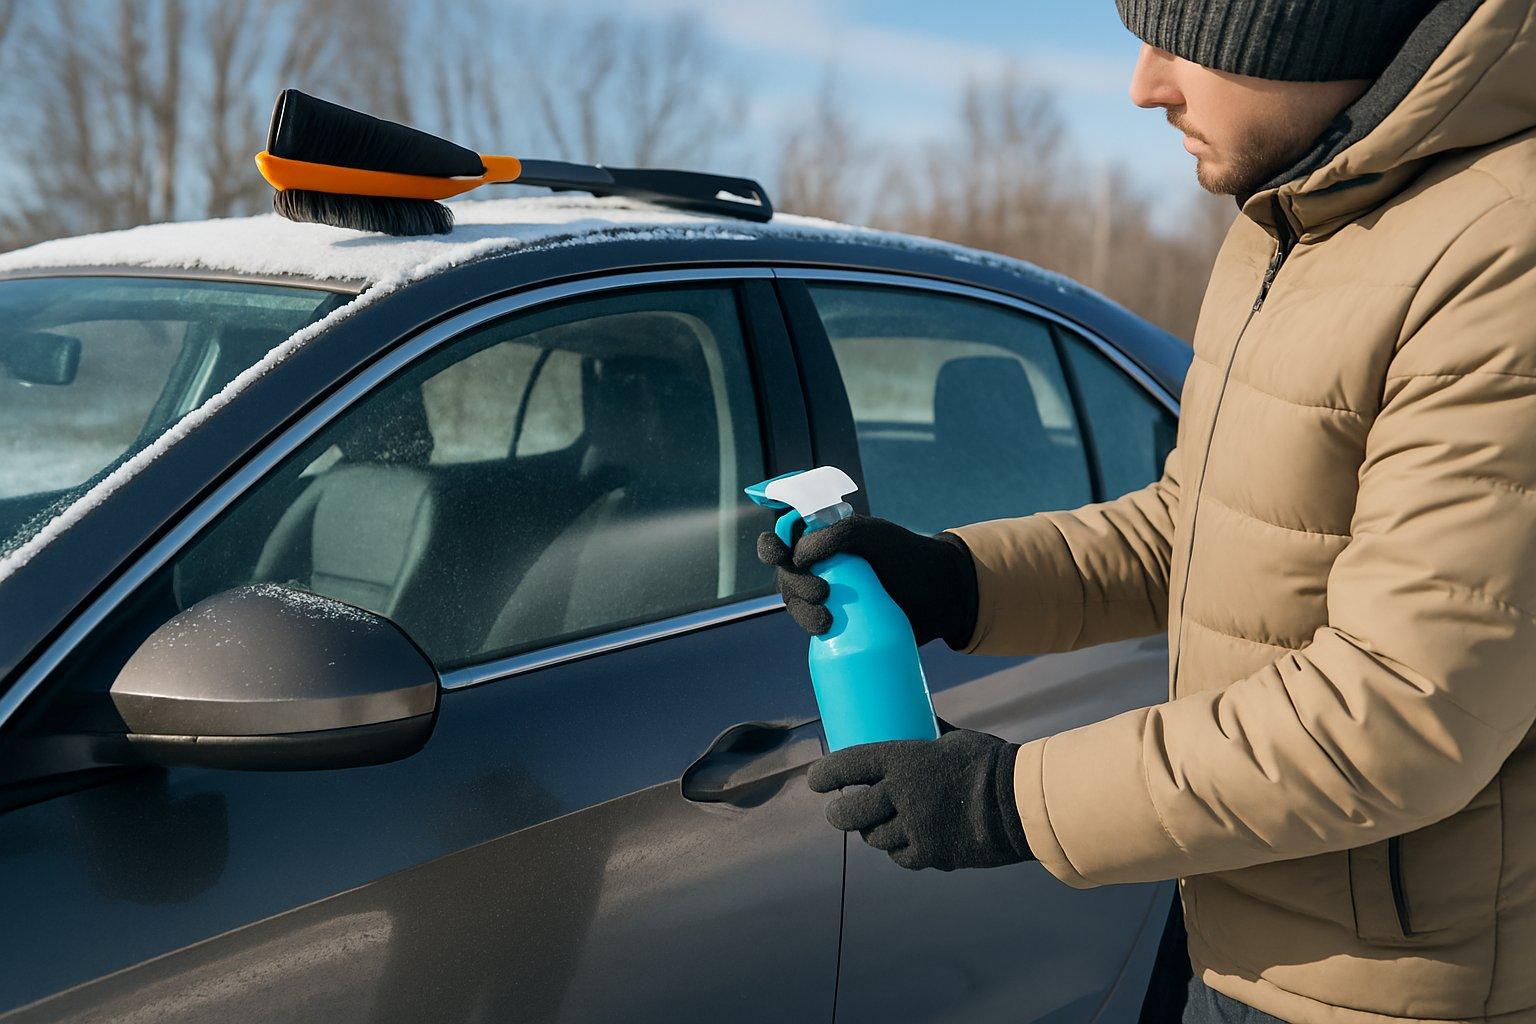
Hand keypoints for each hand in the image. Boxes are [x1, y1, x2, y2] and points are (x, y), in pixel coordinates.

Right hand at [757, 514, 977, 648]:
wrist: (941, 593)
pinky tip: (825, 629)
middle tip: (823, 591)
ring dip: (801, 609)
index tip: (780, 552)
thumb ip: (834, 535)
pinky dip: (811, 627)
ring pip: (795, 603)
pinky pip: (812, 625)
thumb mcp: (872, 534)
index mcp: (823, 540)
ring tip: (827, 618)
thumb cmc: (907, 554)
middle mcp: (821, 567)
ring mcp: (829, 596)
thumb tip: (798, 556)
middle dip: (794, 583)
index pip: (784, 539)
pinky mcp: (840, 623)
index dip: (772, 545)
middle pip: (785, 575)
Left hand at [807, 728, 1032, 871]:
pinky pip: (901, 856)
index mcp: (902, 760)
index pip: (848, 765)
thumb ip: (928, 735)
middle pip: (850, 812)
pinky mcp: (931, 854)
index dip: (825, 774)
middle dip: (838, 813)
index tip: (815, 779)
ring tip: (875, 825)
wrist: (1020, 802)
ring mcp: (914, 828)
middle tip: (837, 810)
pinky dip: (900, 850)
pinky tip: (904, 841)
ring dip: (872, 832)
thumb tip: (917, 715)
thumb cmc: (989, 762)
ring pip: (875, 838)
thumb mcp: (952, 739)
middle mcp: (900, 795)